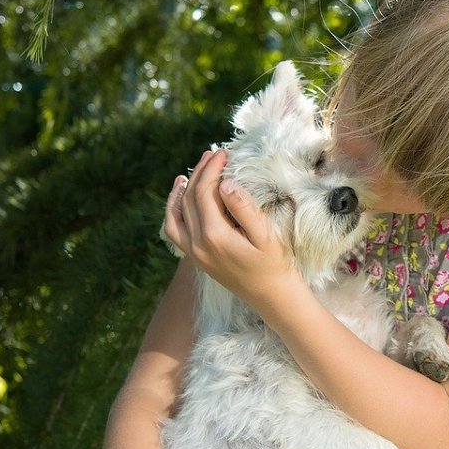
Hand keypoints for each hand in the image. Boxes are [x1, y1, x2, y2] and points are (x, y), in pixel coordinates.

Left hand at [162, 149, 303, 310]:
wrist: (271, 296)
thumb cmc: (274, 263)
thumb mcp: (266, 234)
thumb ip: (244, 208)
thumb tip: (225, 183)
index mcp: (215, 236)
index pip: (205, 192)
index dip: (212, 169)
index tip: (224, 153)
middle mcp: (197, 244)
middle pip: (190, 198)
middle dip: (201, 173)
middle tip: (214, 154)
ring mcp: (193, 253)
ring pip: (177, 213)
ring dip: (184, 189)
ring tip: (196, 170)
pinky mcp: (196, 257)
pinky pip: (175, 229)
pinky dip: (174, 210)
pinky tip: (181, 196)